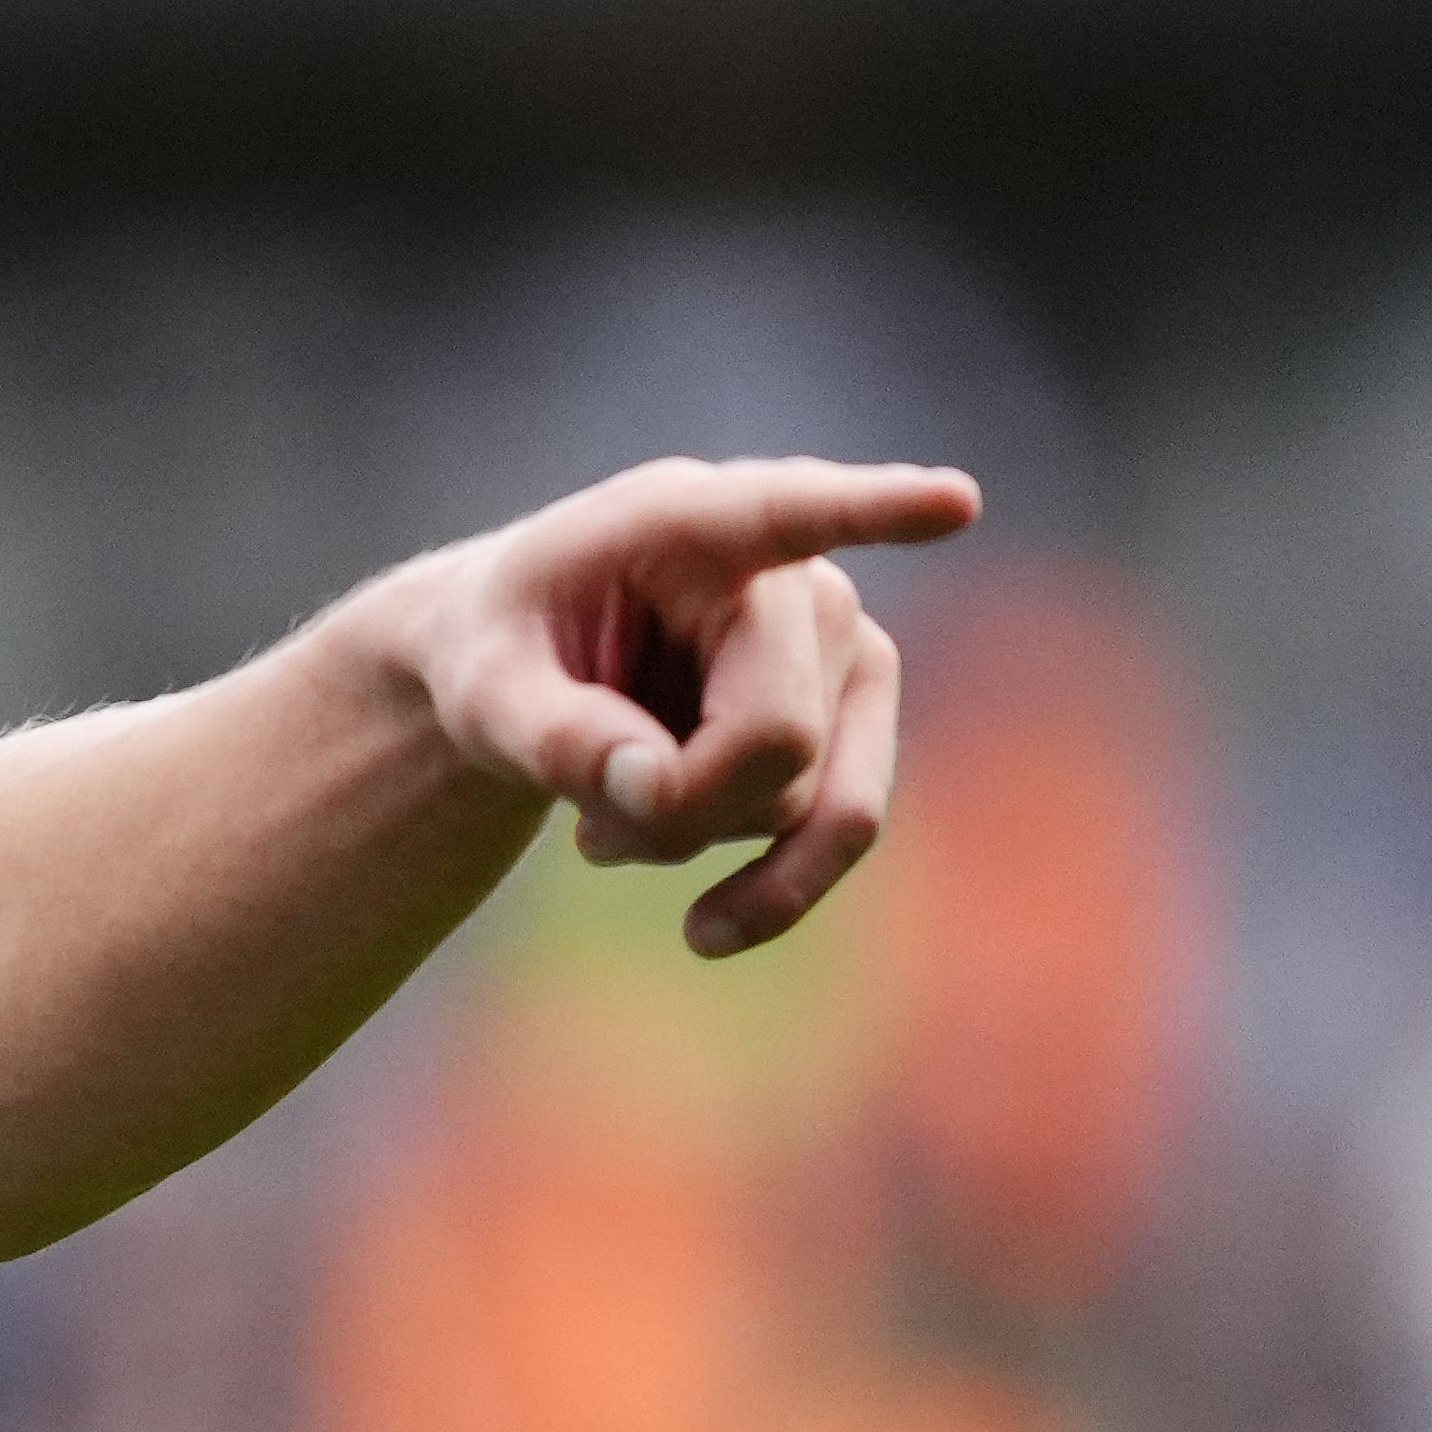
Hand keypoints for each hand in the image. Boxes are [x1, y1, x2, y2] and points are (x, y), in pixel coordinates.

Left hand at [393, 453, 982, 955]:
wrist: (528, 673)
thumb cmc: (502, 654)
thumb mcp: (478, 691)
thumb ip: (548, 733)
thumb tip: (651, 785)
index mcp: (685, 522)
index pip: (786, 512)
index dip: (873, 509)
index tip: (954, 500)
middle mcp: (793, 576)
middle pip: (774, 737)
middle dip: (673, 811)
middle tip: (581, 835)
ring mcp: (844, 644)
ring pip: (805, 797)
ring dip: (691, 841)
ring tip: (601, 826)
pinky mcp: (858, 713)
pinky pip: (846, 826)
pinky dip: (774, 891)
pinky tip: (704, 931)